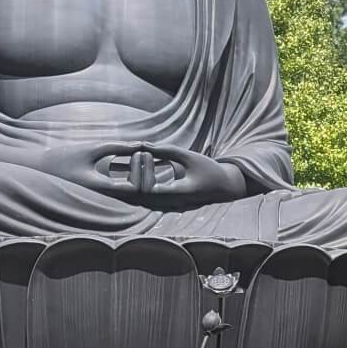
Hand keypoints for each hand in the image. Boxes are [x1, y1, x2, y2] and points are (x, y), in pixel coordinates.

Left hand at [70, 141, 243, 204]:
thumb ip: (166, 150)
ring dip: (128, 177)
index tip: (144, 151)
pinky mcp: (161, 201)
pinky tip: (128, 166)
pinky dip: (133, 180)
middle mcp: (167, 203)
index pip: (148, 189)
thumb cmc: (209, 170)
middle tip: (132, 150)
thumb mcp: (189, 157)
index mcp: (175, 195)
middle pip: (137, 194)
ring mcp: (163, 204)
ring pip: (136, 196)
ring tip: (124, 157)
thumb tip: (143, 143)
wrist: (222, 187)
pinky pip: (141, 193)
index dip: (142, 170)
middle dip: (131, 171)